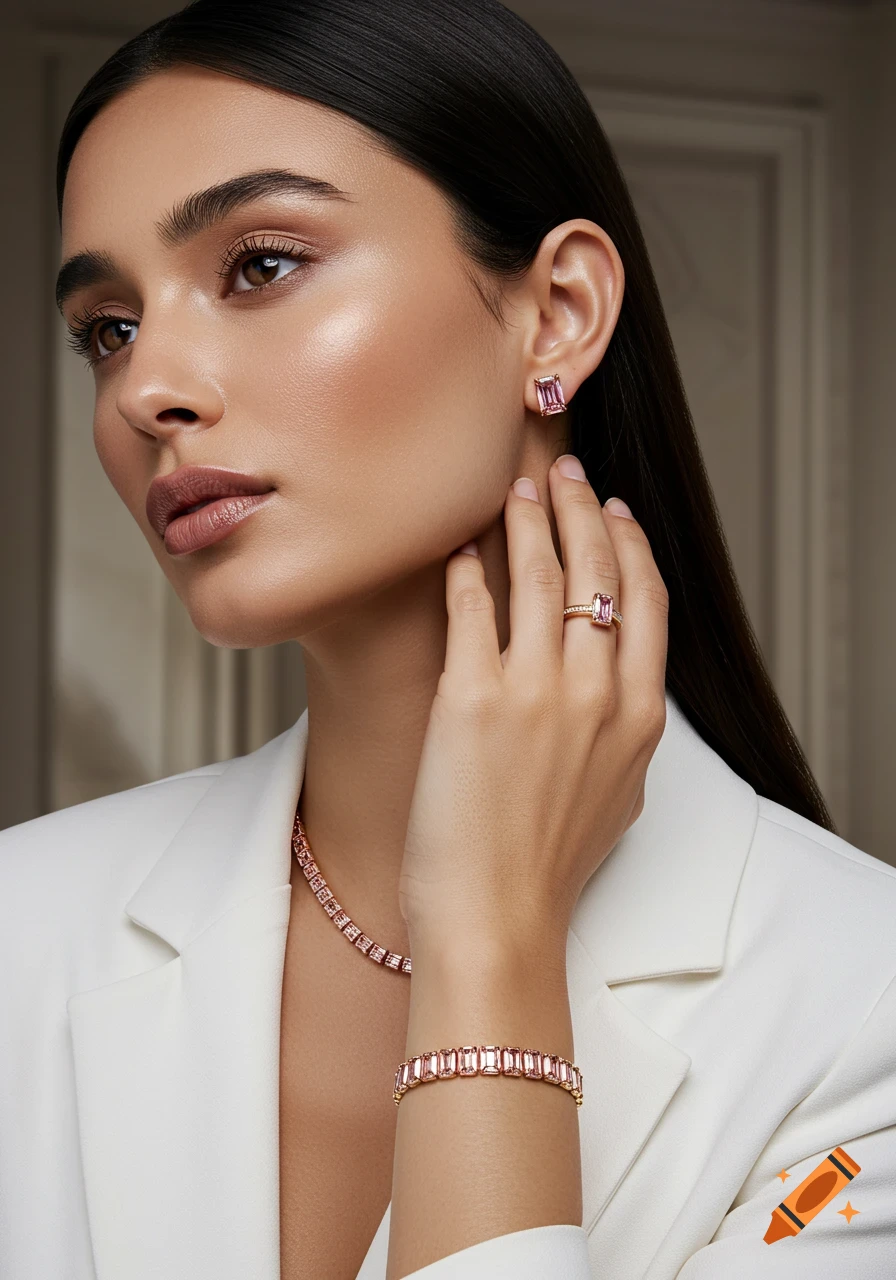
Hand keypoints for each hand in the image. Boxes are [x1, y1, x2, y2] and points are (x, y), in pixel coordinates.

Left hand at [398, 456, 668, 962]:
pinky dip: (465, 570)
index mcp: (639, 715)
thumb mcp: (619, 797)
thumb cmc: (549, 867)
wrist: (496, 918)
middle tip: (563, 473)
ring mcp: (535, 691)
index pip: (648, 601)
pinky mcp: (471, 698)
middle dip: (581, 510)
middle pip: (597, 571)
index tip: (618, 512)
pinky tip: (459, 549)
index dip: (632, 545)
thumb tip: (621, 688)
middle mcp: (596, 692)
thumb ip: (627, 732)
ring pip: (538, 576)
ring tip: (512, 490)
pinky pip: (471, 609)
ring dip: (526, 521)